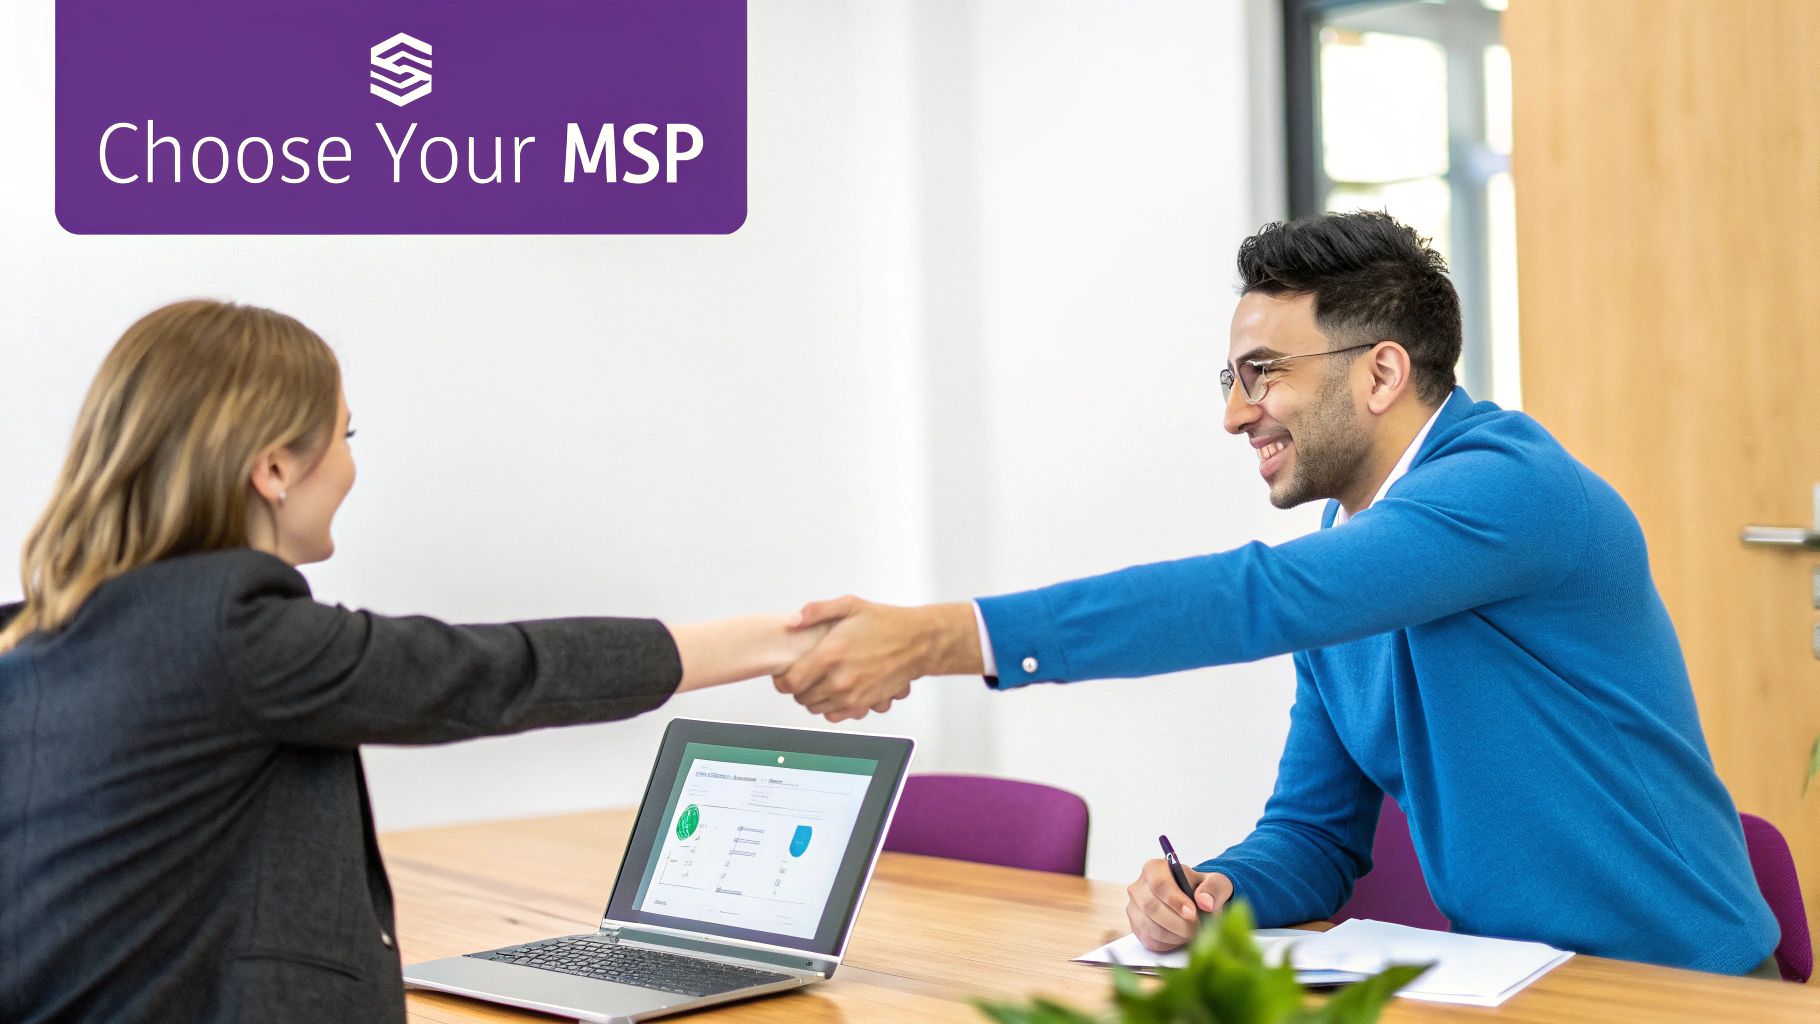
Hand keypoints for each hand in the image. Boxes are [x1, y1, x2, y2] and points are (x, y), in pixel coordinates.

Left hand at [772, 596, 980, 721]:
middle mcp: (839, 680)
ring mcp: (853, 695)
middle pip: (801, 698)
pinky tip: (836, 691)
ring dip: (814, 697)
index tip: (784, 674)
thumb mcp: (849, 605)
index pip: (790, 683)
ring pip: (817, 708)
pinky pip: (836, 716)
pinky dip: (831, 708)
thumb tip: (792, 623)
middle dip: (798, 687)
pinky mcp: (864, 704)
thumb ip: (816, 611)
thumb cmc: (885, 623)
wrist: (917, 642)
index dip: (782, 680)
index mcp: (830, 655)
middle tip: (804, 673)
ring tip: (821, 680)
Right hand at [1124, 859, 1231, 951]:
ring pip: (1150, 927)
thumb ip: (1213, 889)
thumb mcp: (1215, 883)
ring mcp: (1134, 908)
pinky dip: (1170, 943)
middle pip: (1152, 908)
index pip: (1159, 884)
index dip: (1175, 900)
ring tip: (1192, 933)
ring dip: (1175, 935)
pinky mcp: (1136, 928)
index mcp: (1155, 868)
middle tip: (1198, 929)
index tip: (1192, 914)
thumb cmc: (1202, 889)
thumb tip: (1205, 902)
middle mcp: (1139, 887)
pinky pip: (1150, 941)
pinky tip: (1182, 937)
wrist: (1195, 902)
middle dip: (1178, 923)